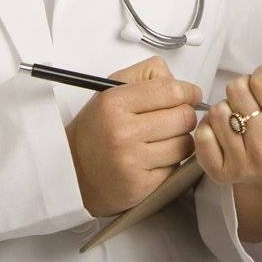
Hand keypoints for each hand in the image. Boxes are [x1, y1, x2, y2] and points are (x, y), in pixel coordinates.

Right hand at [64, 55, 202, 216]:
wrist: (70, 172)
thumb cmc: (95, 129)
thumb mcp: (110, 90)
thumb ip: (146, 75)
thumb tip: (181, 83)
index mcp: (115, 102)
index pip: (172, 90)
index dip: (188, 92)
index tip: (190, 95)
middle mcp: (122, 131)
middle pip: (184, 117)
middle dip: (184, 117)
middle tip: (173, 120)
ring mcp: (132, 160)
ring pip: (185, 144)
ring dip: (179, 142)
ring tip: (161, 141)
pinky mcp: (141, 185)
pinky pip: (176, 167)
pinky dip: (170, 163)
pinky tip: (154, 159)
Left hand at [194, 48, 261, 185]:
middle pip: (237, 89)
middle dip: (246, 88)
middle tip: (257, 102)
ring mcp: (242, 164)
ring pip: (217, 110)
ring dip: (228, 107)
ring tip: (243, 118)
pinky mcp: (220, 173)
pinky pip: (201, 133)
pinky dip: (210, 128)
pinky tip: (227, 132)